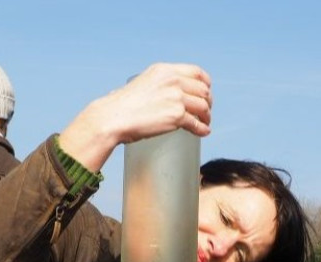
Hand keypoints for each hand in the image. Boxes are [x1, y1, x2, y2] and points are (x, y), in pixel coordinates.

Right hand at [59, 63, 211, 170]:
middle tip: (205, 111)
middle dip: (208, 102)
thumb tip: (166, 95)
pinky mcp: (177, 116)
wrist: (113, 118)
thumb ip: (158, 84)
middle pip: (203, 90)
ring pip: (203, 106)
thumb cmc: (122, 106)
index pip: (197, 72)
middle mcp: (173, 80)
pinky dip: (203, 129)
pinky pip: (197, 123)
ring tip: (204, 122)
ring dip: (207, 116)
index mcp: (164, 70)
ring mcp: (176, 98)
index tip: (206, 92)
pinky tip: (204, 132)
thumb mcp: (143, 83)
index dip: (206, 84)